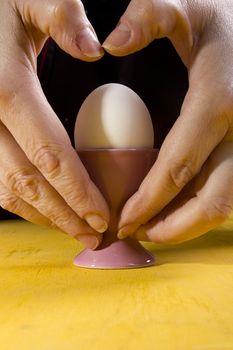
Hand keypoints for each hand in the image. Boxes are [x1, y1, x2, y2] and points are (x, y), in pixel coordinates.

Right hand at [0, 0, 108, 248]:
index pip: (50, 154)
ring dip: (43, 216)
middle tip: (95, 236)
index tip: (102, 216)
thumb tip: (96, 48)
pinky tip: (46, 209)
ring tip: (75, 232)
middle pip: (29, 183)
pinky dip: (23, 202)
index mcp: (5, 89)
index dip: (77, 191)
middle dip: (63, 215)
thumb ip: (62, 17)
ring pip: (7, 190)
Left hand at [103, 0, 232, 243]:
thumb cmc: (217, 15)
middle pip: (211, 200)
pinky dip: (198, 209)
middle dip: (171, 226)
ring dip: (187, 225)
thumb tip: (111, 43)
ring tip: (151, 230)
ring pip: (223, 203)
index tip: (123, 220)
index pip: (179, 165)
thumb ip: (149, 16)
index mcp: (218, 101)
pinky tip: (172, 210)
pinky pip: (226, 191)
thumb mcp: (184, 6)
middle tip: (136, 234)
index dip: (150, 200)